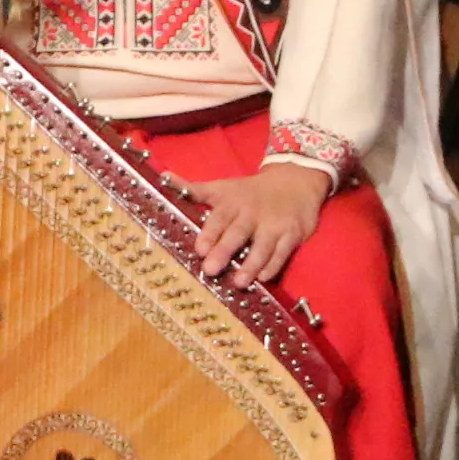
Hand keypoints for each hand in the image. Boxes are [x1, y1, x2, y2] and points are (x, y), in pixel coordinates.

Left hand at [180, 160, 329, 288]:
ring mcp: (275, 224)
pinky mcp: (293, 234)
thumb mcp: (222, 187)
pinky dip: (273, 265)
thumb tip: (163, 177)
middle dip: (224, 251)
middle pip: (238, 233)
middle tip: (210, 270)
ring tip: (238, 282)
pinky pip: (283, 252)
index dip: (209, 233)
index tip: (199, 249)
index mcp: (233, 203)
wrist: (295, 181)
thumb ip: (193, 189)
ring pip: (262, 246)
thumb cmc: (249, 191)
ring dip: (251, 264)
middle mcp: (253, 213)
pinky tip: (263, 278)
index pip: (219, 218)